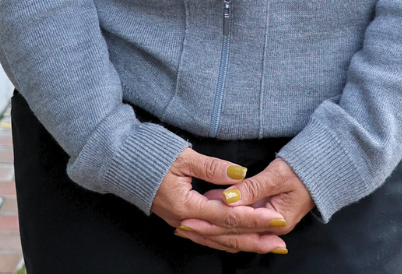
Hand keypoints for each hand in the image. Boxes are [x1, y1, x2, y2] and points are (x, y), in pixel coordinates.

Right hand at [151, 147, 287, 253]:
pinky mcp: (180, 219)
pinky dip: (225, 240)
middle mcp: (185, 220)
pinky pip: (207, 236)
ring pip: (218, 240)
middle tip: (280, 242)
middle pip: (226, 236)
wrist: (121, 162)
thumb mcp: (183, 157)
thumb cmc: (149, 156)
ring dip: (244, 243)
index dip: (255, 219)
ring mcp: (181, 223)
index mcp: (187, 206)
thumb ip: (213, 167)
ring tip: (266, 245)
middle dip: (255, 239)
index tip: (276, 219)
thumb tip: (240, 174)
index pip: (229, 217)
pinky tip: (238, 241)